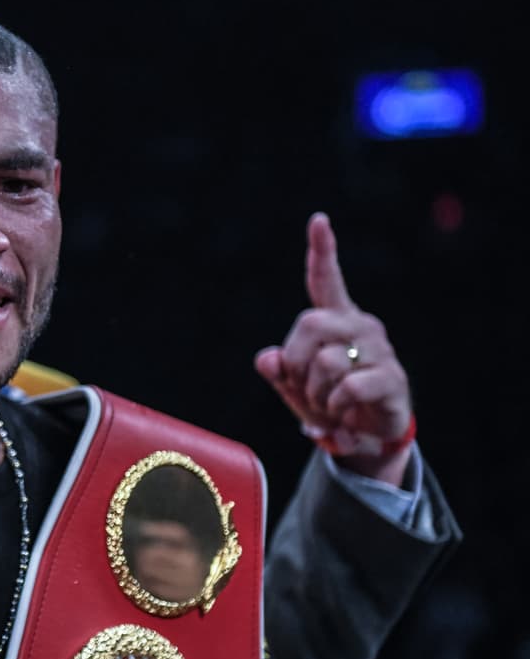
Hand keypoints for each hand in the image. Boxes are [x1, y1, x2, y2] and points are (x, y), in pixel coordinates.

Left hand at [254, 213, 412, 483]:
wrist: (363, 438)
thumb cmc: (326, 401)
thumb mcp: (293, 386)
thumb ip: (277, 370)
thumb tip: (267, 359)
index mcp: (334, 321)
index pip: (326, 281)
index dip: (322, 251)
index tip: (318, 220)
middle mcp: (360, 326)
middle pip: (309, 324)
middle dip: (295, 362)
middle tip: (303, 387)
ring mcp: (379, 350)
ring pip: (326, 361)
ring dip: (315, 393)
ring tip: (328, 404)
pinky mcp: (391, 379)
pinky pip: (348, 387)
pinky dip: (335, 406)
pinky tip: (344, 414)